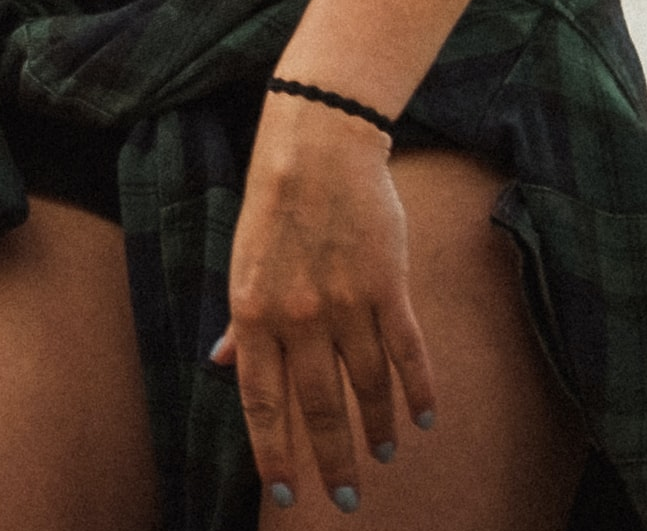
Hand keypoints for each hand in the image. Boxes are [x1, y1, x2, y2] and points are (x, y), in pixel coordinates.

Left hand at [210, 89, 437, 514]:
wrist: (318, 150)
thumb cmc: (274, 208)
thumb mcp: (242, 264)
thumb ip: (241, 322)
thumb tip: (222, 363)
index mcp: (254, 314)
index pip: (263, 402)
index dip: (275, 452)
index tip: (286, 492)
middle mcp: (299, 317)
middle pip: (318, 406)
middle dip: (331, 458)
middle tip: (344, 500)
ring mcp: (346, 303)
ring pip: (366, 385)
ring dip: (375, 427)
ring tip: (381, 457)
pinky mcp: (389, 286)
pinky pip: (407, 351)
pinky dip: (419, 389)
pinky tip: (424, 419)